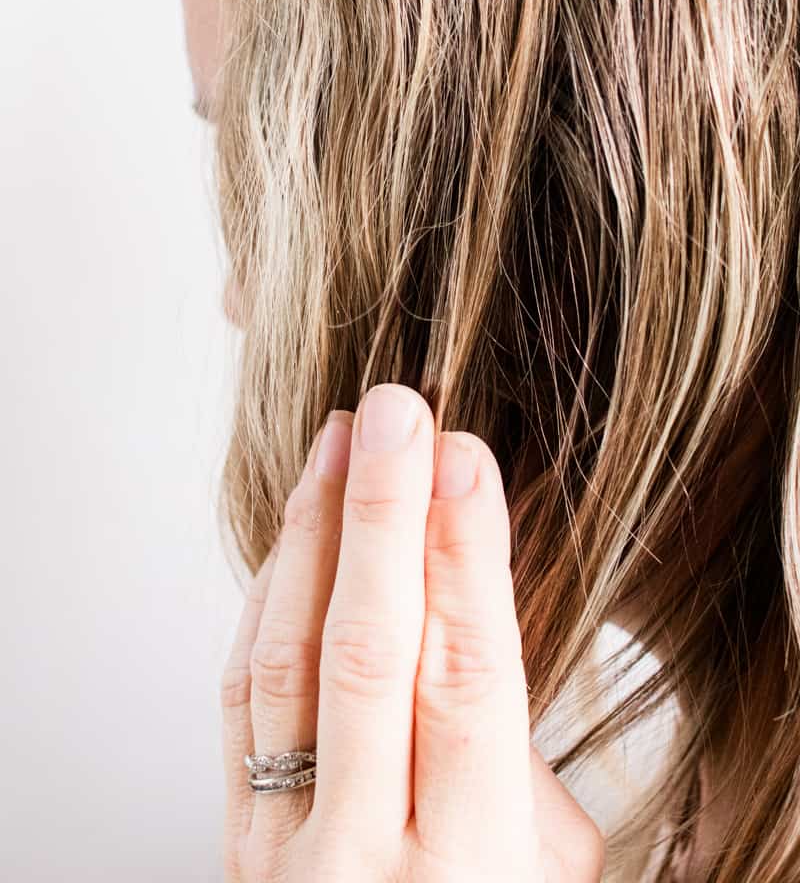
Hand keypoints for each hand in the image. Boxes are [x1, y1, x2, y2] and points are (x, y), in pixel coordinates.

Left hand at [221, 384, 604, 880]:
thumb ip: (516, 767)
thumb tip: (474, 633)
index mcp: (468, 874)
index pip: (467, 686)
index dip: (465, 562)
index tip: (463, 459)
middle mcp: (366, 861)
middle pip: (366, 657)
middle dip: (379, 519)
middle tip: (395, 412)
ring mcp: (284, 851)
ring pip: (285, 664)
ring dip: (312, 537)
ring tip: (339, 440)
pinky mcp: (236, 838)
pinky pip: (240, 700)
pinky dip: (266, 603)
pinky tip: (293, 536)